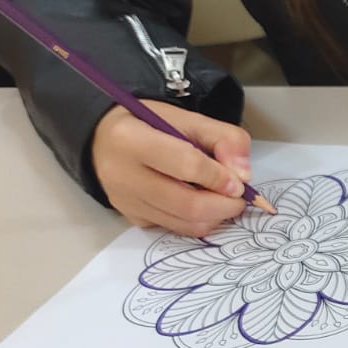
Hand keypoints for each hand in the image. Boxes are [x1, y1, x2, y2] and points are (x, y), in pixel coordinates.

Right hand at [91, 101, 252, 236]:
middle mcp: (123, 176)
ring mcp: (126, 202)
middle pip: (187, 204)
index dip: (220, 177)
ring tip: (224, 200)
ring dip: (216, 217)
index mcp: (132, 140)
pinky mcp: (132, 218)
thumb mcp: (187, 118)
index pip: (187, 166)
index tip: (239, 182)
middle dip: (225, 206)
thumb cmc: (148, 125)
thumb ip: (223, 138)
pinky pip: (175, 229)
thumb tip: (244, 174)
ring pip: (184, 223)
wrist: (103, 139)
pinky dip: (197, 222)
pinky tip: (202, 205)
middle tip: (239, 198)